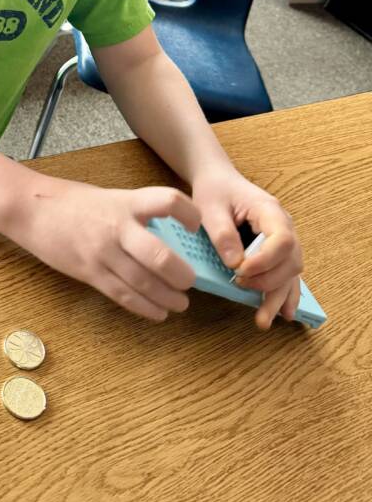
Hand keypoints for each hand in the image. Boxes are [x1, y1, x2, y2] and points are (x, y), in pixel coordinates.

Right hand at [10, 177, 201, 322]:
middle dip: (181, 274)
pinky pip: (122, 295)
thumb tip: (168, 235)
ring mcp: (101, 253)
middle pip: (158, 256)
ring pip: (142, 283)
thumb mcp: (109, 197)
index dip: (188, 213)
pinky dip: (144, 307)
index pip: (166, 201)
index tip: (196, 225)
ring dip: (167, 297)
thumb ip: (136, 214)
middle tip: (190, 281)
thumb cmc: (72, 202)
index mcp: (124, 203)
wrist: (31, 211)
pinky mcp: (89, 273)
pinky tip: (157, 312)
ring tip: (180, 303)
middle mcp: (115, 228)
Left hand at [192, 167, 303, 329]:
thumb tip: (235, 263)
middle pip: (291, 261)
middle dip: (269, 282)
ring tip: (263, 320)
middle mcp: (284, 226)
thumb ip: (222, 233)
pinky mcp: (275, 253)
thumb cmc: (215, 191)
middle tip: (241, 286)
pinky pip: (286, 275)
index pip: (282, 240)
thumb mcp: (210, 207)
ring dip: (277, 296)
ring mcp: (283, 240)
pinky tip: (282, 313)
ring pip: (291, 273)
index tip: (241, 270)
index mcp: (270, 211)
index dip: (266, 260)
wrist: (219, 181)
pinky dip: (284, 294)